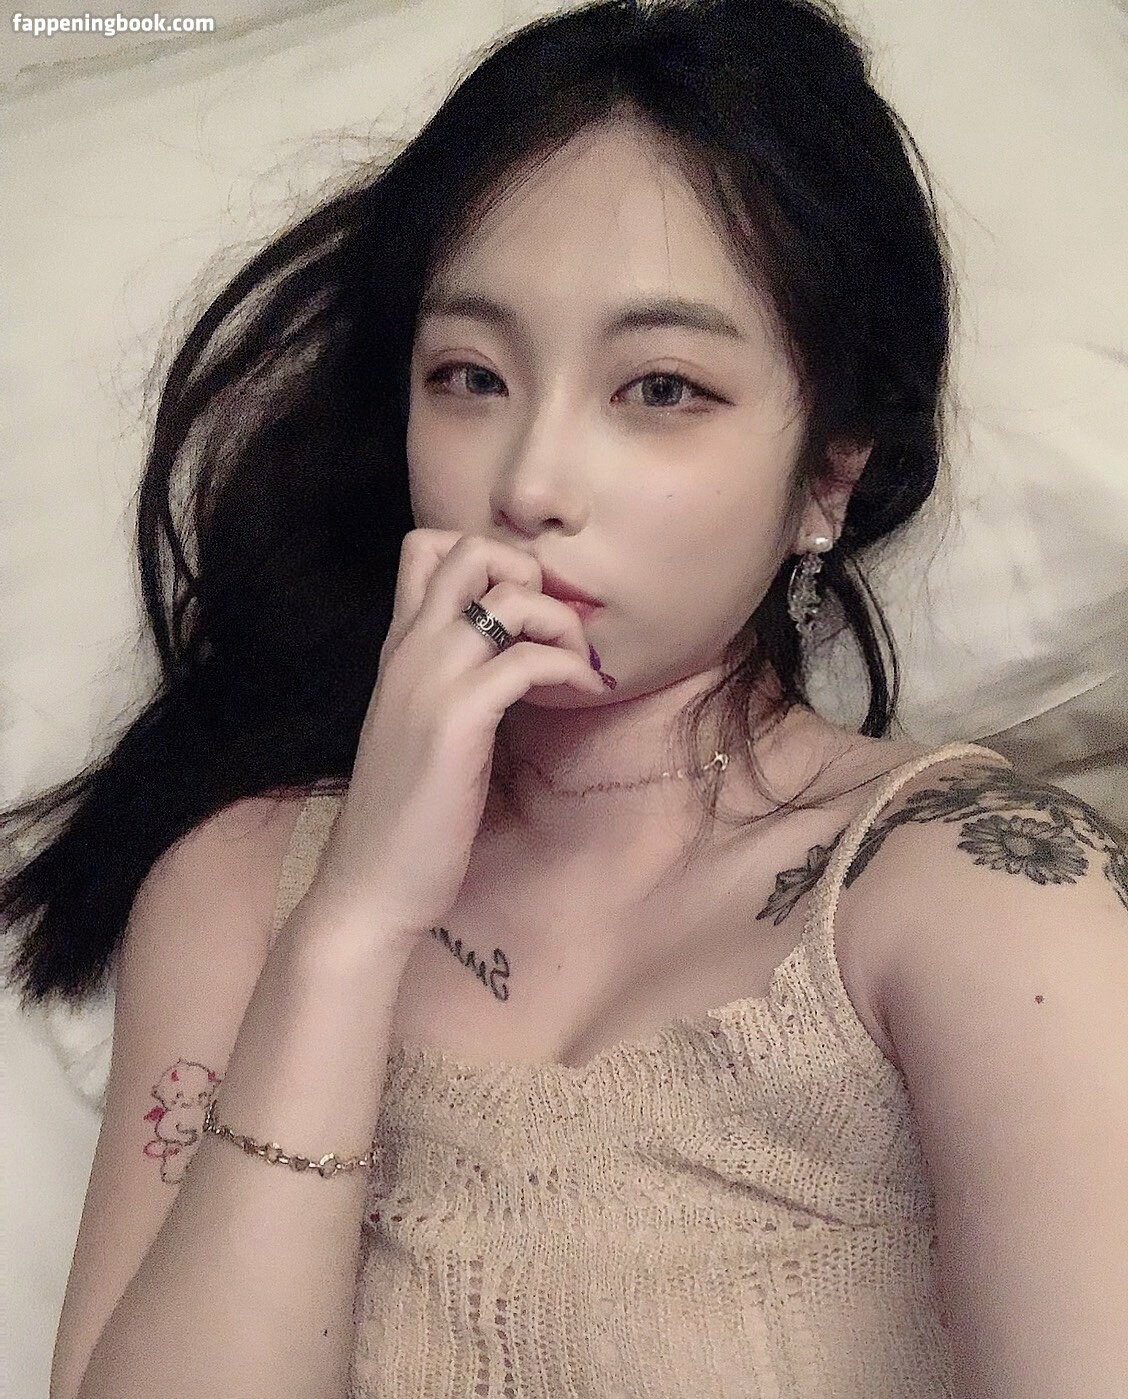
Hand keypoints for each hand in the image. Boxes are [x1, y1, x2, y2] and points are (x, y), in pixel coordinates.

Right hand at [308, 529, 607, 938]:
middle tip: (553, 629)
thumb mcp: (419, 729)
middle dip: (528, 572)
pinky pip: (527, 660)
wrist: (369, 883)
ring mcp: (429, 683)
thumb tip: (505, 657)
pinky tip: (584, 693)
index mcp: (398, 650)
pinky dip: (569, 667)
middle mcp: (409, 652)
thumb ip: (448, 683)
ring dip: (561, 621)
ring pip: (508, 596)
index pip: (425, 549)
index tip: (523, 607)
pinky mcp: (455, 722)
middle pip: (469, 549)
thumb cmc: (403, 814)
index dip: (486, 558)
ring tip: (579, 665)